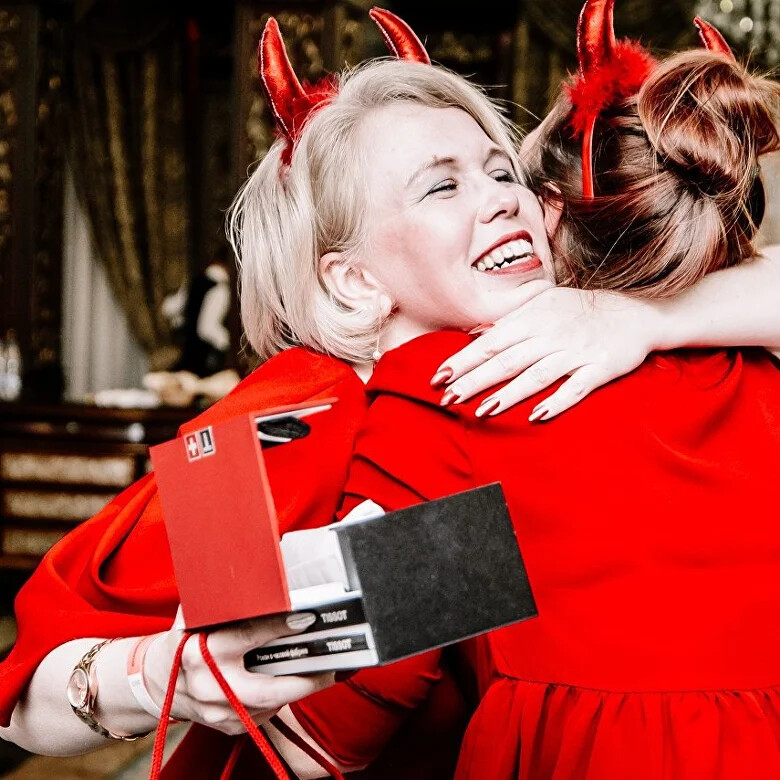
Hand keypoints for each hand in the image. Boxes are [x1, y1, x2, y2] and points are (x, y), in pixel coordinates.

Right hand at [144, 611, 332, 734]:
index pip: (247, 636)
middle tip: (331, 665)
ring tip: (324, 672)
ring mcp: (217, 712)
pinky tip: (297, 684)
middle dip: (303, 680)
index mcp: (198, 652)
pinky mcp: (226, 726)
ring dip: (299, 690)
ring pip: (270, 706)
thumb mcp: (194, 615)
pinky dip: (282, 701)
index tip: (306, 617)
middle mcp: (208, 686)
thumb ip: (222, 601)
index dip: (279, 626)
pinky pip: (263, 716)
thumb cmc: (182, 640)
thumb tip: (258, 572)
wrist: (153, 682)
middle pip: (267, 690)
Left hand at [435, 287, 657, 418]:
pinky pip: (576, 387)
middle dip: (475, 381)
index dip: (464, 360)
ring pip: (536, 375)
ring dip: (508, 395)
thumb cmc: (583, 310)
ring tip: (482, 411)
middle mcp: (550, 334)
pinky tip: (537, 416)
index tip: (439, 377)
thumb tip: (476, 334)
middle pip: (506, 361)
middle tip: (448, 399)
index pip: (491, 342)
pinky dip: (557, 401)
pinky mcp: (600, 368)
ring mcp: (576, 352)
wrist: (637, 312)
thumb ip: (510, 321)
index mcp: (533, 318)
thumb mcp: (543, 304)